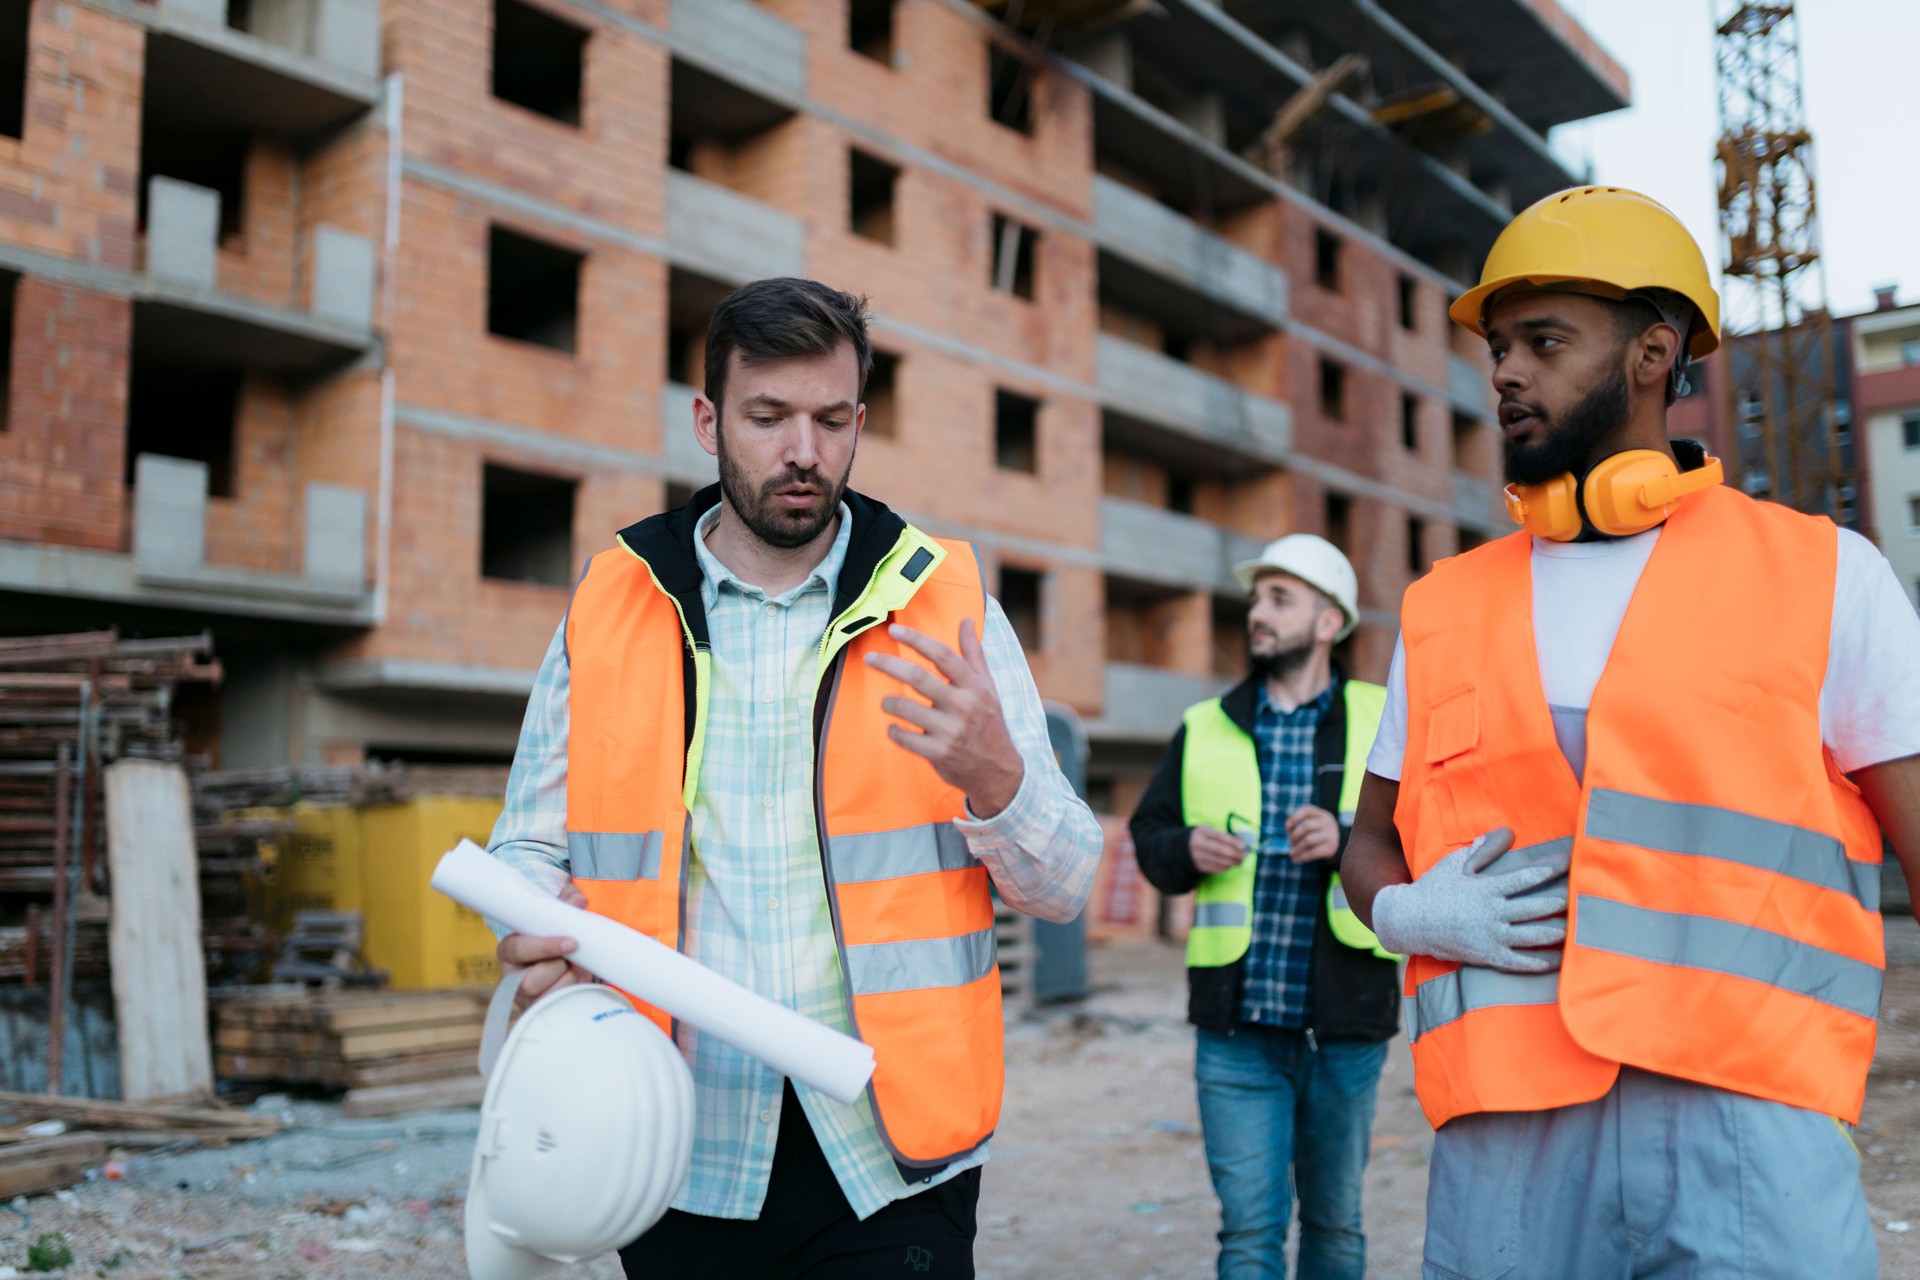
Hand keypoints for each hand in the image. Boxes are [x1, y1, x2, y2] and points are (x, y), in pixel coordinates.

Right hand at [496, 881, 592, 1010]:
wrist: (566, 968)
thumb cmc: (557, 940)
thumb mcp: (560, 919)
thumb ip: (567, 903)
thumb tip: (577, 900)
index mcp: (510, 949)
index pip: (516, 949)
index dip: (544, 947)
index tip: (571, 943)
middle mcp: (512, 977)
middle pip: (530, 981)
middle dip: (559, 969)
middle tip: (575, 959)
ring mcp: (524, 999)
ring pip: (545, 997)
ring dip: (568, 981)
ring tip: (576, 970)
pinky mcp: (538, 1012)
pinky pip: (556, 1010)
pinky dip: (573, 995)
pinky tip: (578, 984)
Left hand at [864, 620, 1024, 817]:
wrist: (997, 770)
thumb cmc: (988, 721)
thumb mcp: (988, 686)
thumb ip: (974, 653)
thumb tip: (966, 621)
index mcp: (974, 686)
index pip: (942, 655)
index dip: (916, 640)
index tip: (894, 630)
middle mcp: (963, 706)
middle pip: (918, 678)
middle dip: (888, 664)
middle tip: (869, 658)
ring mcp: (950, 731)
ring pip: (905, 707)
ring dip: (888, 702)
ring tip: (887, 702)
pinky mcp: (938, 753)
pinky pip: (904, 737)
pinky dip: (894, 730)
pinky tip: (895, 727)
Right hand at [1189, 825, 1248, 874]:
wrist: (1186, 847)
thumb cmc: (1205, 837)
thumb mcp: (1211, 831)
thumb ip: (1225, 836)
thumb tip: (1241, 843)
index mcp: (1202, 831)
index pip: (1219, 836)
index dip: (1232, 842)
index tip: (1243, 846)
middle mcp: (1198, 844)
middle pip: (1219, 850)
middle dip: (1234, 854)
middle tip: (1244, 855)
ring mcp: (1197, 856)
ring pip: (1218, 861)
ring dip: (1232, 862)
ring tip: (1240, 861)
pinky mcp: (1199, 866)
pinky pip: (1215, 868)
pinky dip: (1226, 867)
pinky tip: (1230, 864)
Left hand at [1285, 805, 1339, 862]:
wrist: (1339, 846)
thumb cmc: (1319, 834)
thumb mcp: (1314, 825)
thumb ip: (1301, 825)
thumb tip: (1288, 834)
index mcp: (1322, 814)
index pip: (1307, 810)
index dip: (1294, 818)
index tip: (1287, 828)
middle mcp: (1328, 822)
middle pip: (1306, 826)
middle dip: (1294, 836)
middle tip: (1290, 843)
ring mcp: (1331, 835)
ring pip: (1309, 840)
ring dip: (1297, 848)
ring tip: (1291, 853)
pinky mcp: (1331, 848)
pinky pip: (1313, 852)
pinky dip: (1302, 857)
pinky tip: (1296, 859)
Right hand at [1369, 827, 1568, 972]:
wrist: (1409, 922)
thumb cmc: (1433, 888)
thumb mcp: (1455, 864)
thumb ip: (1483, 850)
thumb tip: (1507, 832)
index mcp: (1486, 889)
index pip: (1525, 878)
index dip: (1548, 870)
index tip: (1568, 863)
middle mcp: (1492, 914)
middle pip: (1536, 908)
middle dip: (1560, 903)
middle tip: (1580, 898)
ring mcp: (1491, 937)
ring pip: (1533, 936)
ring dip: (1556, 932)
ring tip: (1574, 928)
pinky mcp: (1487, 956)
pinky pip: (1519, 962)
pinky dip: (1540, 962)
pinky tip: (1556, 960)